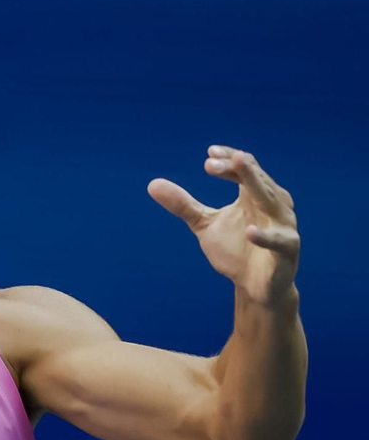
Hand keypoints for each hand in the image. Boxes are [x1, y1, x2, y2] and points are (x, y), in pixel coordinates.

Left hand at [148, 146, 299, 306]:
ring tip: (241, 169)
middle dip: (237, 168)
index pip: (244, 169)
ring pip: (272, 200)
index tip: (209, 154)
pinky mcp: (287, 249)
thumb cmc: (235, 250)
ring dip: (256, 185)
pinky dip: (264, 236)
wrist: (254, 286)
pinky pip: (279, 240)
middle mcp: (272, 204)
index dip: (228, 160)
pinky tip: (249, 231)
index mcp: (254, 195)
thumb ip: (183, 205)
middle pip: (256, 179)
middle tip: (213, 161)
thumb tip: (152, 184)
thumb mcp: (204, 225)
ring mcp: (282, 225)